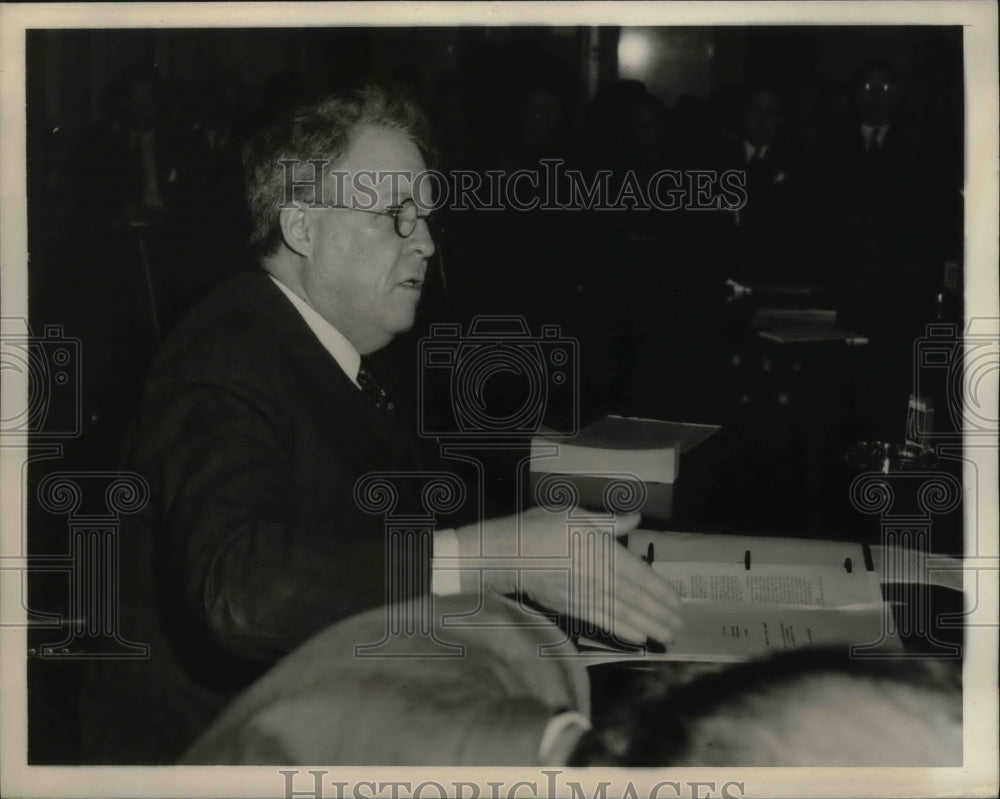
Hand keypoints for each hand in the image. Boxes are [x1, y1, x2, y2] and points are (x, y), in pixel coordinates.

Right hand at [454, 506, 682, 645]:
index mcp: (604, 552)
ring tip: (667, 637)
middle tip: (680, 628)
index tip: (679, 603)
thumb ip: (608, 521)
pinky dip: (622, 631)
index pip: (641, 576)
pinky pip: (602, 621)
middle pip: (636, 600)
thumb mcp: (575, 514)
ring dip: (648, 627)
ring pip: (623, 614)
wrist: (507, 554)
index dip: (662, 592)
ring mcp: (586, 596)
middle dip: (661, 615)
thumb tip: (635, 519)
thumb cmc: (541, 528)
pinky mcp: (572, 608)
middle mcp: (599, 578)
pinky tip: (637, 638)